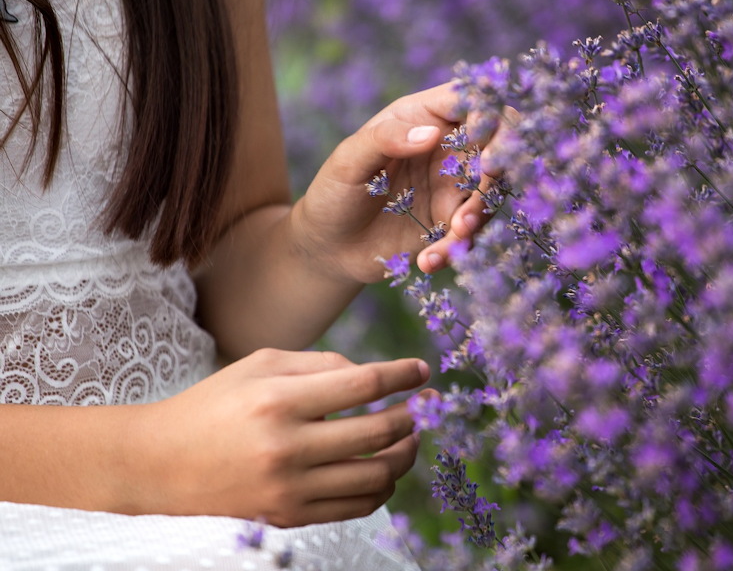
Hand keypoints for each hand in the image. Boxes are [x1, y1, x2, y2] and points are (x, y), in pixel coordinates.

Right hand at [130, 349, 431, 526]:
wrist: (159, 465)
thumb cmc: (214, 405)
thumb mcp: (259, 366)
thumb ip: (320, 364)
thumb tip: (372, 376)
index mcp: (279, 400)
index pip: (364, 384)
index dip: (403, 375)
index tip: (422, 371)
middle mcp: (287, 446)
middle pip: (379, 431)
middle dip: (412, 416)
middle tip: (423, 407)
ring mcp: (289, 488)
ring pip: (377, 475)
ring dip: (405, 454)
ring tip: (409, 438)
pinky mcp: (289, 517)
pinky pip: (357, 506)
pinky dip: (382, 487)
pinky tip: (383, 468)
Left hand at [292, 82, 510, 283]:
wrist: (328, 247)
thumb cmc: (333, 192)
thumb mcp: (348, 161)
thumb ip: (386, 139)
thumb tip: (432, 133)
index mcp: (424, 116)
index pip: (471, 101)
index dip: (490, 116)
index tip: (484, 146)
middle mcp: (447, 147)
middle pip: (496, 143)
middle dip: (500, 166)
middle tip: (485, 186)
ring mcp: (453, 185)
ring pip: (491, 191)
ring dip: (479, 213)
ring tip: (454, 234)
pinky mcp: (452, 221)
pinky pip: (471, 231)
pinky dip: (456, 248)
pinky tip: (428, 261)